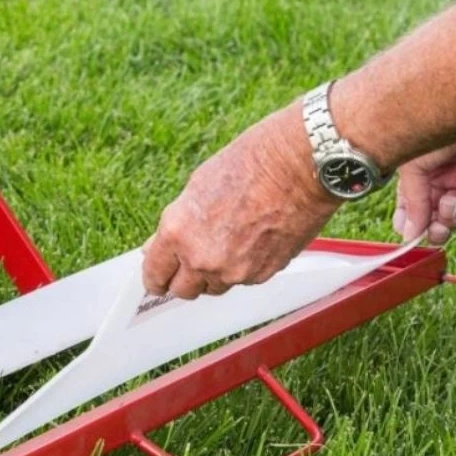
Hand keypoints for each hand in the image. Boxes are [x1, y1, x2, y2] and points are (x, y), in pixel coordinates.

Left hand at [142, 104, 339, 298]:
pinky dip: (243, 268)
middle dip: (184, 278)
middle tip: (191, 261)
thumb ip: (177, 225)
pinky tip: (252, 240)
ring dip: (214, 275)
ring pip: (214, 287)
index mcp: (178, 233)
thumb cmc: (250, 164)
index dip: (155, 277)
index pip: (154, 275)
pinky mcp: (263, 275)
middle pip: (183, 291)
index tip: (158, 278)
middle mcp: (202, 259)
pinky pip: (243, 280)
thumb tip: (161, 246)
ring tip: (228, 243)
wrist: (300, 165)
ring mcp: (234, 271)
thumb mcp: (196, 188)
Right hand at [393, 138, 455, 245]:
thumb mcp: (413, 167)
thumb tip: (409, 234)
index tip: (412, 234)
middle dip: (436, 228)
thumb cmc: (433, 131)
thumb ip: (412, 201)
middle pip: (435, 219)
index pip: (410, 210)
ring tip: (453, 201)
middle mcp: (440, 183)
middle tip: (437, 229)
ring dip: (454, 215)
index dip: (410, 225)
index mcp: (417, 178)